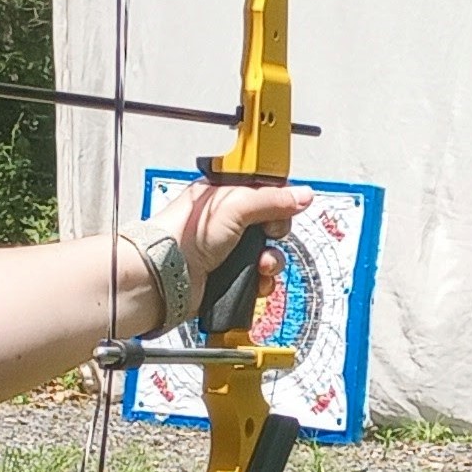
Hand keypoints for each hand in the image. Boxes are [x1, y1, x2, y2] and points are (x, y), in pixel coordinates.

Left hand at [165, 180, 311, 306]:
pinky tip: (257, 279)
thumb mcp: (235, 206)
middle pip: (272, 223)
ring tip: (260, 264)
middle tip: (267, 235)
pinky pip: (261, 276)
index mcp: (226, 194)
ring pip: (269, 252)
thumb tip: (302, 195)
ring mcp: (230, 249)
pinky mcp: (231, 274)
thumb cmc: (185, 235)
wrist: (168, 276)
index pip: (265, 191)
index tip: (285, 207)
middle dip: (276, 233)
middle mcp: (228, 220)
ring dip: (271, 260)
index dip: (279, 200)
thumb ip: (272, 199)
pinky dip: (263, 280)